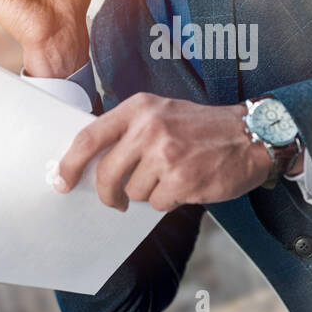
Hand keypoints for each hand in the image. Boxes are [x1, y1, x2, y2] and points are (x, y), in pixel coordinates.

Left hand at [54, 93, 272, 211]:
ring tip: (172, 177)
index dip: (69, 164)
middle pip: (106, 174)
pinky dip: (169, 200)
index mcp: (139, 108)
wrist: (250, 135)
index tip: (61, 181)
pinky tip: (187, 184)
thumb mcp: (161, 113)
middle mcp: (149, 128)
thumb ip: (128, 131)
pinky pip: (157, 203)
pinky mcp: (182, 180)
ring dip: (149, 193)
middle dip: (107, 194)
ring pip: (133, 192)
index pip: (89, 137)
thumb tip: (91, 164)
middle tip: (116, 201)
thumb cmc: (202, 128)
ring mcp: (166, 155)